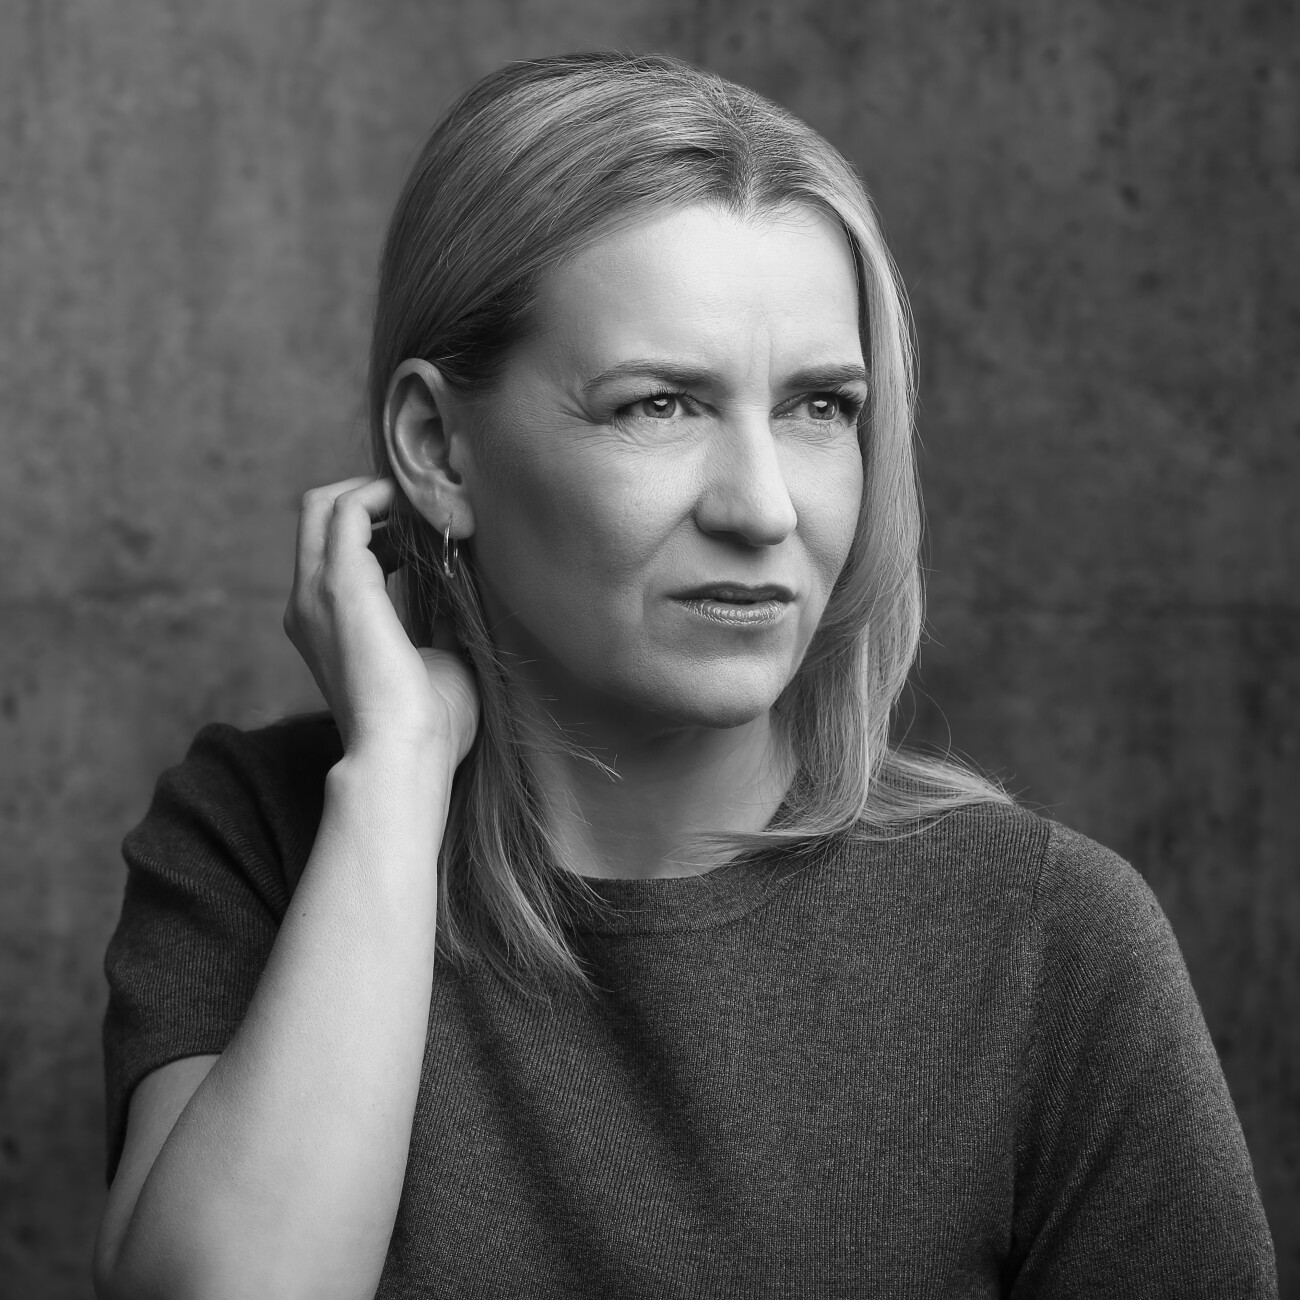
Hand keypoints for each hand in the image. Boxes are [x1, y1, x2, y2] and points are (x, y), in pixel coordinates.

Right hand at [283, 476, 478, 763]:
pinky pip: (350, 509)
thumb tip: (465, 597)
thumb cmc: (428, 727)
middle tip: (423, 505)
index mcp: (324, 624)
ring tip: (429, 505)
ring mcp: (317, 591)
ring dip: (379, 492)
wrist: (405, 755)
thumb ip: (442, 626)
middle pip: (317, 513)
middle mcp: (308, 602)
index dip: (379, 526)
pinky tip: (425, 509)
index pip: (333, 548)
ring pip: (325, 503)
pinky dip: (385, 495)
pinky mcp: (341, 583)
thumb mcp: (440, 662)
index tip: (425, 528)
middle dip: (370, 495)